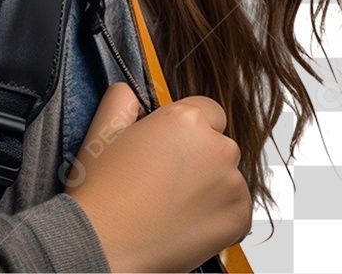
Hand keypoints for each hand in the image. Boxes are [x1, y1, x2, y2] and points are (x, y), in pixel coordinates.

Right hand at [64, 83, 251, 272]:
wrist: (104, 246)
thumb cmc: (103, 193)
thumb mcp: (102, 129)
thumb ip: (123, 98)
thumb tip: (134, 95)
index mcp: (186, 120)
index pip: (207, 109)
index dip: (186, 127)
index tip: (169, 145)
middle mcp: (216, 149)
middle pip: (218, 142)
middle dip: (198, 155)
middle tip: (164, 176)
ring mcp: (232, 186)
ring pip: (227, 175)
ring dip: (208, 183)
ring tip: (171, 202)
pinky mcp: (239, 219)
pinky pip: (235, 206)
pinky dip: (217, 212)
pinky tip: (185, 218)